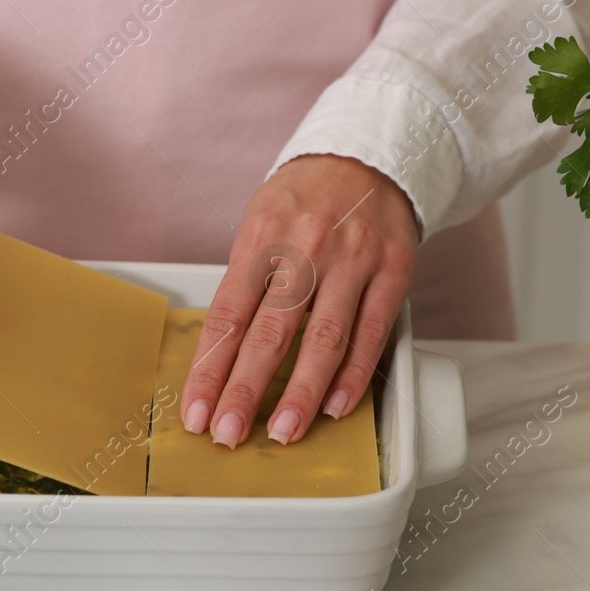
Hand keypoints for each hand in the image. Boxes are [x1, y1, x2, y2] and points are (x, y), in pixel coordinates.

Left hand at [179, 155, 418, 446]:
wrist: (368, 156)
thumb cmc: (304, 201)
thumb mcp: (260, 225)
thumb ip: (246, 286)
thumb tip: (221, 358)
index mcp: (262, 238)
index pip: (227, 316)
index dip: (209, 370)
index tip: (196, 411)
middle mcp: (306, 248)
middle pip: (270, 331)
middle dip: (246, 389)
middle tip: (228, 434)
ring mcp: (353, 260)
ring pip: (324, 338)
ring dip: (301, 393)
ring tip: (283, 431)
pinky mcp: (393, 270)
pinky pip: (372, 332)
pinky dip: (354, 375)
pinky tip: (335, 405)